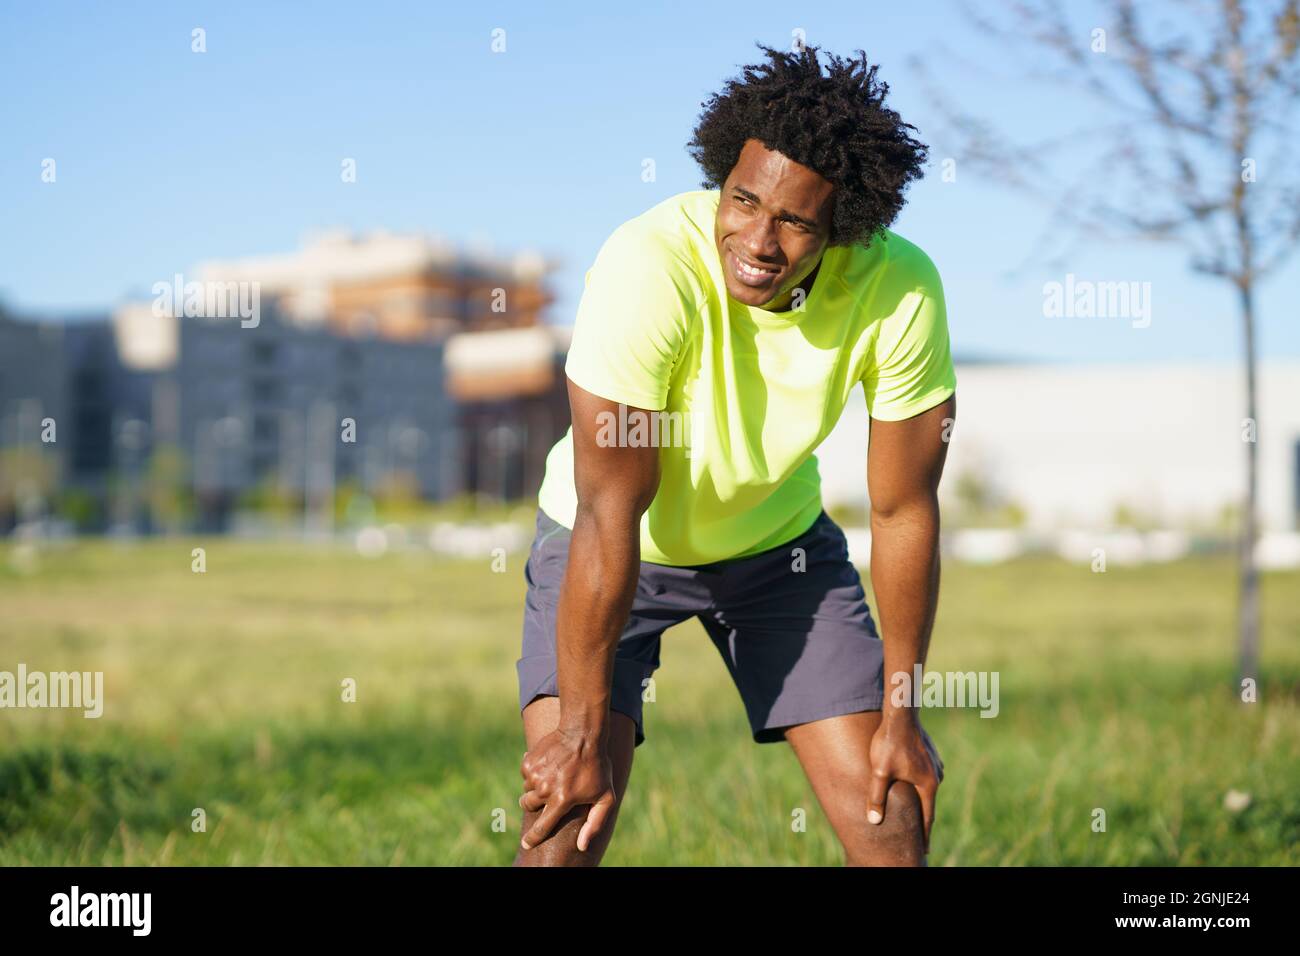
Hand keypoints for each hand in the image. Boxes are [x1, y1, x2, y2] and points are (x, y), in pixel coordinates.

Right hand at [519, 727, 616, 851]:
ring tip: (554, 776)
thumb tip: (582, 847)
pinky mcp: (529, 761)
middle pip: (528, 806)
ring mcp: (535, 774)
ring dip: (536, 787)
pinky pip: (526, 774)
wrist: (583, 732)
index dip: (533, 838)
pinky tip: (549, 765)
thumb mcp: (606, 797)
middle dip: (535, 804)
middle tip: (548, 796)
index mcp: (561, 800)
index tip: (527, 844)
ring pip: (527, 789)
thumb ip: (595, 823)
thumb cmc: (597, 766)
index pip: (542, 827)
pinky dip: (534, 773)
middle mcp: (544, 789)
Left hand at [866, 712, 940, 852]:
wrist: (900, 713)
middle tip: (918, 836)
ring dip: (921, 799)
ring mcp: (935, 764)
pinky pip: (925, 774)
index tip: (924, 850)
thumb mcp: (879, 772)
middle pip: (928, 803)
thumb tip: (874, 821)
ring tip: (915, 810)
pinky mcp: (930, 753)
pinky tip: (912, 783)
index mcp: (928, 785)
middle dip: (922, 819)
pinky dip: (919, 783)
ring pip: (927, 787)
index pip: (927, 817)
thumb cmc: (888, 743)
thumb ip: (876, 797)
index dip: (924, 835)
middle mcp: (936, 776)